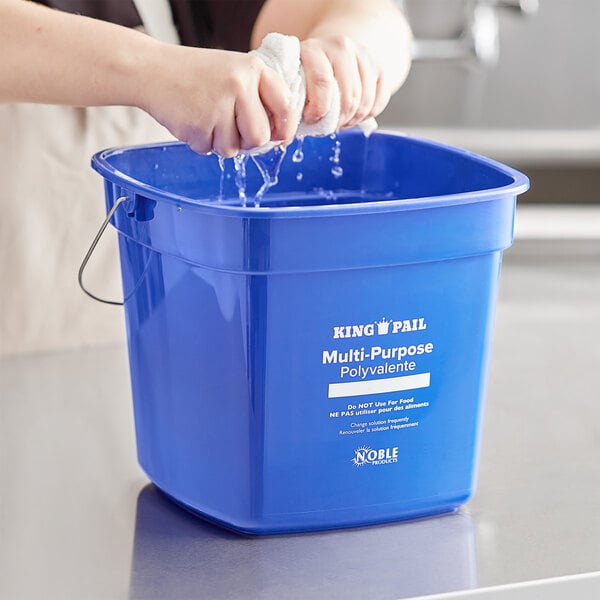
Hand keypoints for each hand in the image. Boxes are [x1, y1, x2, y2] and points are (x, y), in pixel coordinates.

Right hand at [140, 45, 296, 155]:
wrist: (152, 70)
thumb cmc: (197, 75)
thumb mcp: (234, 72)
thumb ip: (259, 97)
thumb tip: (279, 136)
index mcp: (253, 69)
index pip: (285, 106)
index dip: (285, 129)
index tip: (280, 138)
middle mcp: (239, 85)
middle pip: (260, 137)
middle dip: (248, 142)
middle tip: (233, 130)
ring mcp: (218, 105)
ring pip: (234, 149)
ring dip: (221, 143)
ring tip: (207, 118)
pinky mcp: (198, 125)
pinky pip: (210, 151)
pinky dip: (202, 143)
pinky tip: (193, 121)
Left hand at [299, 35, 391, 129]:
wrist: (331, 56)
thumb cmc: (309, 78)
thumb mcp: (296, 84)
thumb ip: (296, 99)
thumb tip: (294, 126)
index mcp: (314, 49)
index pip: (322, 82)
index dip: (318, 110)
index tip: (312, 120)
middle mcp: (341, 46)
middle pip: (348, 98)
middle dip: (338, 120)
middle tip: (329, 125)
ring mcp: (363, 54)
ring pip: (364, 103)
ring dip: (352, 119)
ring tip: (341, 120)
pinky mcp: (379, 65)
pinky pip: (378, 103)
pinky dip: (366, 115)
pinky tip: (354, 113)